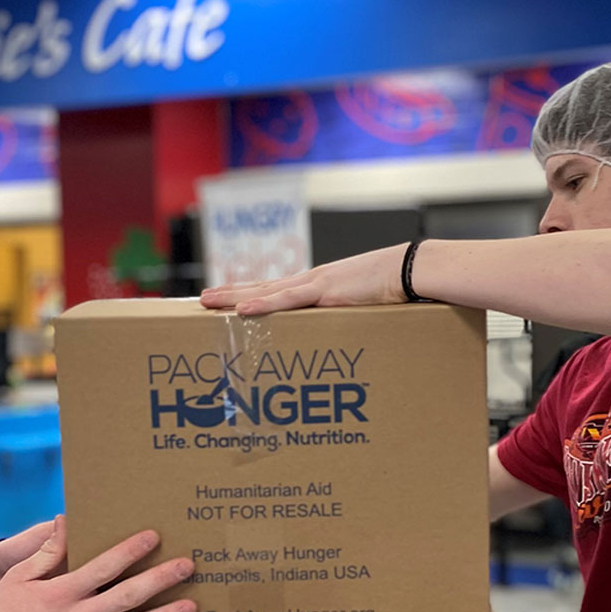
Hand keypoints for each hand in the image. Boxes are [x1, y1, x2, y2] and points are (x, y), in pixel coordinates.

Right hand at [0, 519, 194, 611]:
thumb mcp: (19, 576)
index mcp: (63, 592)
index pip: (105, 567)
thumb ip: (48, 551)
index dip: (131, 550)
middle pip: (128, 596)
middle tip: (187, 567)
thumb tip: (66, 521)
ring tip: (190, 608)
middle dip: (160, 580)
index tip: (154, 537)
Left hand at [199, 245, 410, 316]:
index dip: (249, 294)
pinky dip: (264, 305)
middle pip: (260, 288)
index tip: (227, 299)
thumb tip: (336, 340)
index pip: (275, 291)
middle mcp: (309, 282)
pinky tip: (242, 310)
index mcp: (317, 287)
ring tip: (208, 301)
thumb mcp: (361, 307)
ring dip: (234, 297)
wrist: (408, 270)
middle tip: (202, 299)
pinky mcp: (324, 292)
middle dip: (229, 294)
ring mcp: (314, 285)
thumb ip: (344, 319)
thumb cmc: (391, 289)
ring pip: (265, 292)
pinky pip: (288, 301)